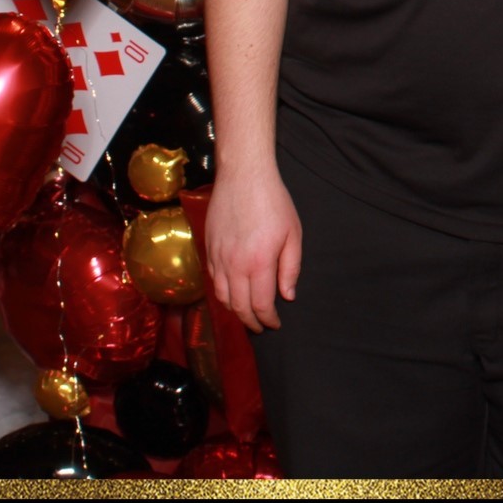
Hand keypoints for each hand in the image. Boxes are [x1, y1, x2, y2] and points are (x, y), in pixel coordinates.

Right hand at [204, 164, 302, 332]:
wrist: (243, 176)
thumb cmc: (273, 202)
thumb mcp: (293, 233)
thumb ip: (290, 268)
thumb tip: (287, 295)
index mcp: (258, 262)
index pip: (260, 305)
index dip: (267, 319)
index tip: (275, 324)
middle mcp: (234, 265)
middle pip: (238, 307)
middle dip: (251, 322)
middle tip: (261, 326)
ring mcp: (218, 258)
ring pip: (222, 297)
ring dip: (234, 311)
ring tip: (247, 315)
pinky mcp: (209, 249)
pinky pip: (213, 281)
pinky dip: (223, 294)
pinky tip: (233, 293)